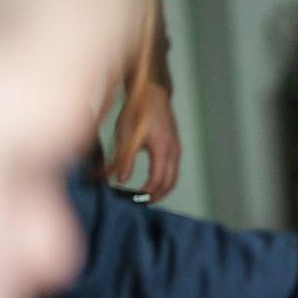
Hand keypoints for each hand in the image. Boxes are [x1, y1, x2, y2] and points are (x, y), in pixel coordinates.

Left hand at [114, 81, 180, 199]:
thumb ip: (125, 160)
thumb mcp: (125, 135)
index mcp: (162, 149)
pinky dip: (164, 179)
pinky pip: (173, 169)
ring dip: (162, 189)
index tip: (134, 200)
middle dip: (157, 196)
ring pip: (173, 177)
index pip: (158, 180)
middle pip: (170, 183)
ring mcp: (176, 149)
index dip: (147, 193)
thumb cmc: (137, 112)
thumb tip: (121, 180)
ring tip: (146, 196)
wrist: (152, 94)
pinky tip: (152, 182)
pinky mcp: (175, 146)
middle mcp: (173, 151)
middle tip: (141, 204)